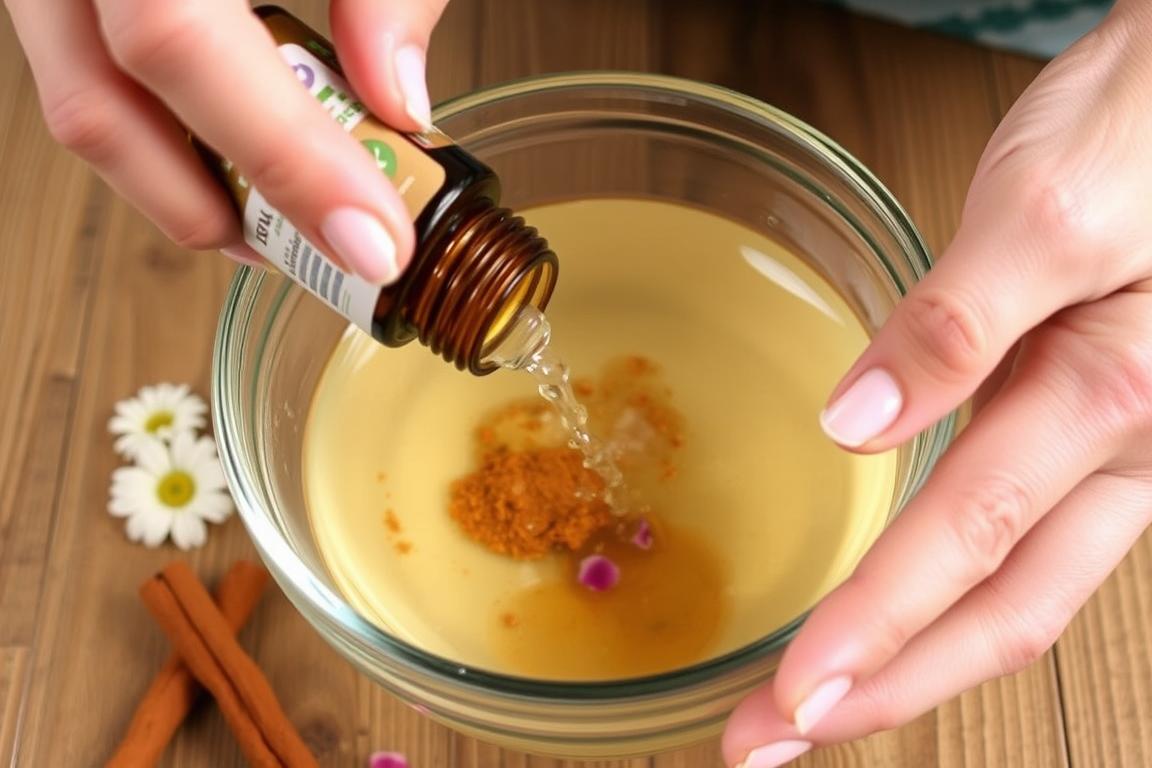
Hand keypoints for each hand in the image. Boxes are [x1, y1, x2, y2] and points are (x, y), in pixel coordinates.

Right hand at [5, 0, 448, 281]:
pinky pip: (84, 77)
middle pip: (102, 109)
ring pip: (83, 108)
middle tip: (320, 259)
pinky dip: (162, 137)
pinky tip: (230, 154)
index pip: (179, 45)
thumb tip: (401, 100)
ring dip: (184, 187)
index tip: (373, 241)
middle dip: (218, 208)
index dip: (282, 158)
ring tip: (279, 222)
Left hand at [724, 2, 1151, 764]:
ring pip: (1022, 594)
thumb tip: (858, 428)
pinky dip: (959, 600)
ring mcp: (1120, 452)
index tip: (790, 697)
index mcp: (1112, 399)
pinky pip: (1034, 543)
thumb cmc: (1146, 128)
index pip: (969, 545)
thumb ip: (959, 324)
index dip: (879, 632)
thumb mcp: (1048, 210)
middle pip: (999, 611)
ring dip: (917, 661)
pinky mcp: (1100, 427)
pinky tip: (906, 619)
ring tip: (824, 706)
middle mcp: (1127, 452)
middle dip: (884, 690)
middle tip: (769, 743)